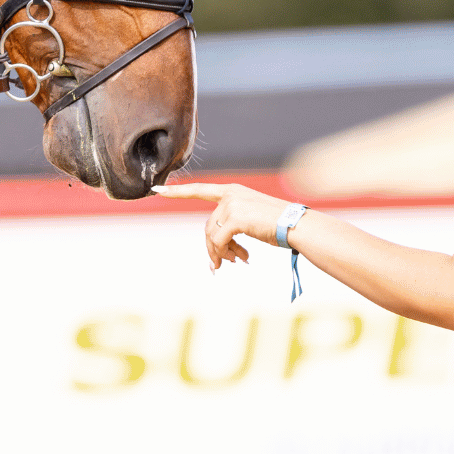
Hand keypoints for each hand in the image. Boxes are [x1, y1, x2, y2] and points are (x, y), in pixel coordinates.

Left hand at [153, 182, 297, 270]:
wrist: (296, 226)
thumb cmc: (277, 226)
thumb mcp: (251, 222)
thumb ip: (231, 227)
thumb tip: (216, 253)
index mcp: (233, 191)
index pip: (199, 189)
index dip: (177, 191)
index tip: (157, 190)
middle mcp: (230, 194)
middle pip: (207, 225)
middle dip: (214, 248)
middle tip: (224, 264)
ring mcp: (232, 205)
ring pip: (212, 236)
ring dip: (221, 254)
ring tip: (237, 261)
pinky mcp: (235, 218)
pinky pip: (219, 241)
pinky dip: (225, 253)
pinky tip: (242, 258)